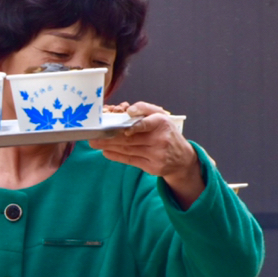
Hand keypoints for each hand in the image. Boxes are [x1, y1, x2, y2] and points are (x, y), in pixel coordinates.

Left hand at [88, 101, 203, 208]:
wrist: (182, 158)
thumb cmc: (167, 133)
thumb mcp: (161, 116)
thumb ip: (145, 109)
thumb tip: (128, 110)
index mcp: (162, 123)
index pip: (146, 123)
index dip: (132, 126)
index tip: (120, 127)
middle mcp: (160, 139)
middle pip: (130, 138)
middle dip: (110, 137)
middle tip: (94, 135)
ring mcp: (157, 155)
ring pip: (128, 150)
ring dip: (109, 146)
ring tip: (95, 143)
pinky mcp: (153, 167)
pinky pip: (131, 161)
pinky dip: (116, 156)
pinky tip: (106, 152)